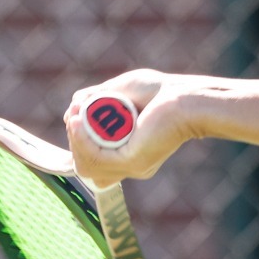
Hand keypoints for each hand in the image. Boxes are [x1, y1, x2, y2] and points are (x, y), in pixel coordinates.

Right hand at [65, 68, 199, 187]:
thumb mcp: (119, 92)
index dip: (76, 142)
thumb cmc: (159, 91)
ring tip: (76, 115)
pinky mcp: (133, 160)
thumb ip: (94, 101)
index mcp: (128, 155)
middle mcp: (130, 166)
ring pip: (87, 163)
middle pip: (84, 165)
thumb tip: (72, 110)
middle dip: (74, 139)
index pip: (90, 162)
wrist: (186, 96)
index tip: (75, 118)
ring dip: (75, 138)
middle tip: (76, 113)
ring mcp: (132, 166)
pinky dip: (82, 140)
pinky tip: (78, 122)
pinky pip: (96, 157)